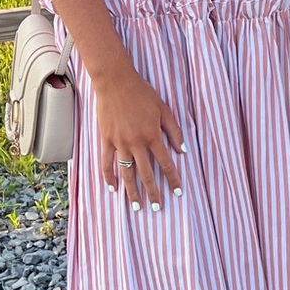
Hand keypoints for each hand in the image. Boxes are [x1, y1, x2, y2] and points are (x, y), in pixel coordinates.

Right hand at [94, 67, 184, 209]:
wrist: (115, 81)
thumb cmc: (141, 92)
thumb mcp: (163, 108)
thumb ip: (173, 130)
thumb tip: (183, 150)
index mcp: (152, 135)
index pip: (166, 163)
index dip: (173, 179)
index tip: (177, 192)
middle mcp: (136, 143)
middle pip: (146, 174)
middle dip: (153, 193)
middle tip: (158, 208)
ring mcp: (120, 143)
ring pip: (127, 173)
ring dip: (132, 192)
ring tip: (136, 206)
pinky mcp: (106, 140)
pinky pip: (107, 162)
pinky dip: (109, 176)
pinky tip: (113, 188)